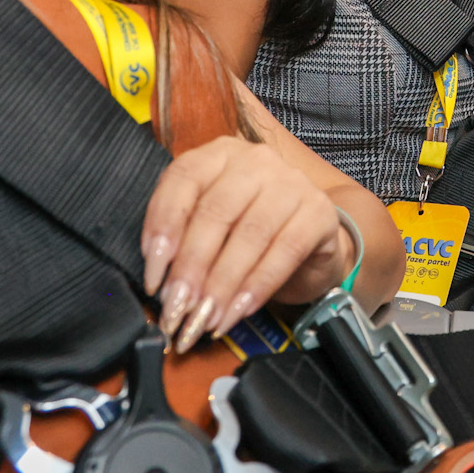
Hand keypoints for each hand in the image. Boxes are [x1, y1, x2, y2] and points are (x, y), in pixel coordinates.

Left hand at [140, 136, 355, 351]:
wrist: (310, 242)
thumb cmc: (248, 234)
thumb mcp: (210, 227)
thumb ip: (184, 239)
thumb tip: (161, 282)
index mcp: (220, 154)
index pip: (184, 178)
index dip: (163, 226)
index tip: (153, 276)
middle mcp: (257, 160)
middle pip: (216, 210)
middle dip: (192, 266)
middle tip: (178, 307)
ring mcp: (292, 182)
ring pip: (250, 233)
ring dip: (223, 283)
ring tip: (206, 317)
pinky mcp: (320, 212)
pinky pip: (286, 250)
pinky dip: (258, 285)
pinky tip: (240, 311)